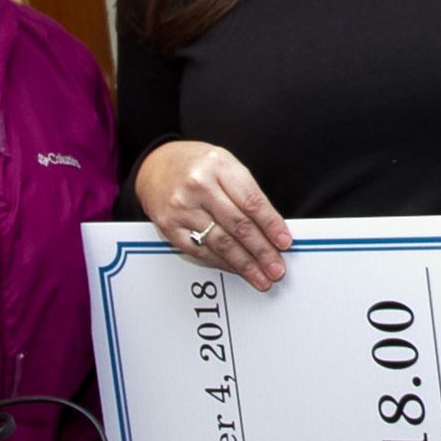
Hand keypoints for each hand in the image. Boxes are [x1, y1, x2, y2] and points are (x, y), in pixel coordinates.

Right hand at [136, 139, 293, 290]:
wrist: (156, 166)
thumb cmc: (197, 165)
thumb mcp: (226, 165)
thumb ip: (247, 193)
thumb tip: (272, 228)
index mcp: (219, 166)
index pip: (252, 201)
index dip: (271, 225)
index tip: (284, 242)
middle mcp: (199, 186)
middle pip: (238, 225)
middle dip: (262, 251)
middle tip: (276, 268)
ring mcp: (182, 208)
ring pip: (220, 242)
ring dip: (245, 264)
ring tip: (261, 276)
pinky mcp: (170, 227)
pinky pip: (200, 251)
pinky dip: (221, 263)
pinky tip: (236, 269)